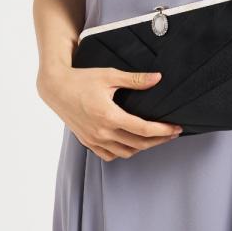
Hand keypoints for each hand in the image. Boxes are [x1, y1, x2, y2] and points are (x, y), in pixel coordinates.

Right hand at [38, 65, 182, 160]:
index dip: (162, 131)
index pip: (143, 130)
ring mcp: (93, 139)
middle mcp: (101, 132)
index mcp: (109, 116)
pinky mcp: (87, 141)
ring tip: (155, 138)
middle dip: (158, 140)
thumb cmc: (82, 78)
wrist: (55, 87)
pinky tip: (131, 143)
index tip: (176, 128)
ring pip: (125, 153)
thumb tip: (158, 78)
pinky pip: (109, 155)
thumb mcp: (110, 75)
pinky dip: (123, 152)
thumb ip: (135, 79)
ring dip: (142, 148)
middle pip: (138, 144)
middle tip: (172, 133)